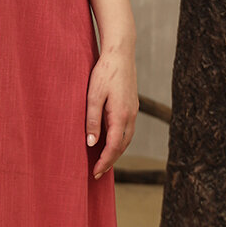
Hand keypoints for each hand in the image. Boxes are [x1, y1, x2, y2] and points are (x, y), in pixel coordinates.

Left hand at [85, 43, 137, 177]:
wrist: (120, 53)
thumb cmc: (104, 72)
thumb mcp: (93, 96)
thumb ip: (92, 121)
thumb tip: (92, 144)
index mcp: (121, 115)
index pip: (114, 146)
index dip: (105, 161)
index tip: (95, 172)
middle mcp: (131, 116)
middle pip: (123, 146)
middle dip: (111, 161)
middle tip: (97, 173)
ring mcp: (133, 110)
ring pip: (127, 139)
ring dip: (116, 152)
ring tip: (103, 162)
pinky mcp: (132, 105)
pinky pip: (127, 129)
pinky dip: (120, 140)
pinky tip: (110, 141)